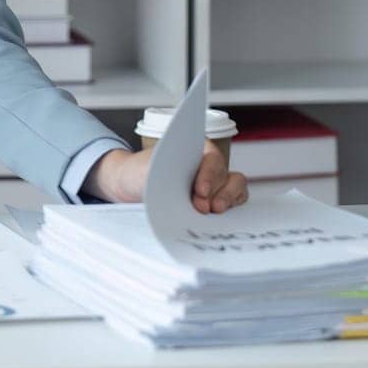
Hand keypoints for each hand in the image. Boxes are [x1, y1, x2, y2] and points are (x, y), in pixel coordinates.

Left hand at [84, 141, 249, 212]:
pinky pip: (234, 202)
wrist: (131, 186)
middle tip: (201, 207)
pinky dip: (231, 209)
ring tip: (214, 213)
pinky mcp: (216, 200)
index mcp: (193, 148)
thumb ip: (161, 175)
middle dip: (216, 192)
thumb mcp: (145, 170)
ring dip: (228, 199)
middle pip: (224, 174)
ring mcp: (215, 182)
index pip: (211, 158)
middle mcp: (208, 164)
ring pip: (236, 186)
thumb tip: (176, 189)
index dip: (209, 174)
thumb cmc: (139, 172)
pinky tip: (218, 219)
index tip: (200, 191)